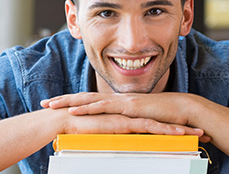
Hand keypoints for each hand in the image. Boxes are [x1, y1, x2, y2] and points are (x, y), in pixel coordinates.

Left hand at [43, 93, 210, 140]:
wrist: (182, 111)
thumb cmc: (163, 117)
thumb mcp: (139, 122)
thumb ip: (127, 124)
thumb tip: (117, 130)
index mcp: (116, 103)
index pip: (90, 102)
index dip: (73, 103)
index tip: (57, 105)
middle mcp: (116, 100)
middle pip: (84, 97)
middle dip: (63, 99)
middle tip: (45, 102)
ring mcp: (121, 102)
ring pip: (89, 100)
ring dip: (69, 101)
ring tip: (52, 104)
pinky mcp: (128, 107)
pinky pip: (104, 107)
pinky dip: (87, 108)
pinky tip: (74, 110)